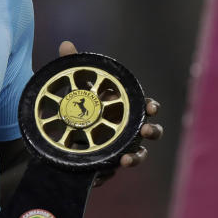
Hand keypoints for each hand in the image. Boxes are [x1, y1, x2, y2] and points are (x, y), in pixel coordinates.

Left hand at [56, 41, 163, 184]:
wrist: (64, 128)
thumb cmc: (80, 102)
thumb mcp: (76, 84)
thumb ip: (74, 65)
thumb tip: (66, 44)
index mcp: (125, 107)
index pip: (146, 106)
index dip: (151, 107)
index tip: (151, 107)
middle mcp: (128, 127)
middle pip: (150, 131)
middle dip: (153, 131)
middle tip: (147, 130)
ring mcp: (121, 146)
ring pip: (138, 154)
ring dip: (137, 157)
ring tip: (128, 159)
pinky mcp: (109, 162)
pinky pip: (115, 169)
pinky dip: (111, 172)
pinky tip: (104, 173)